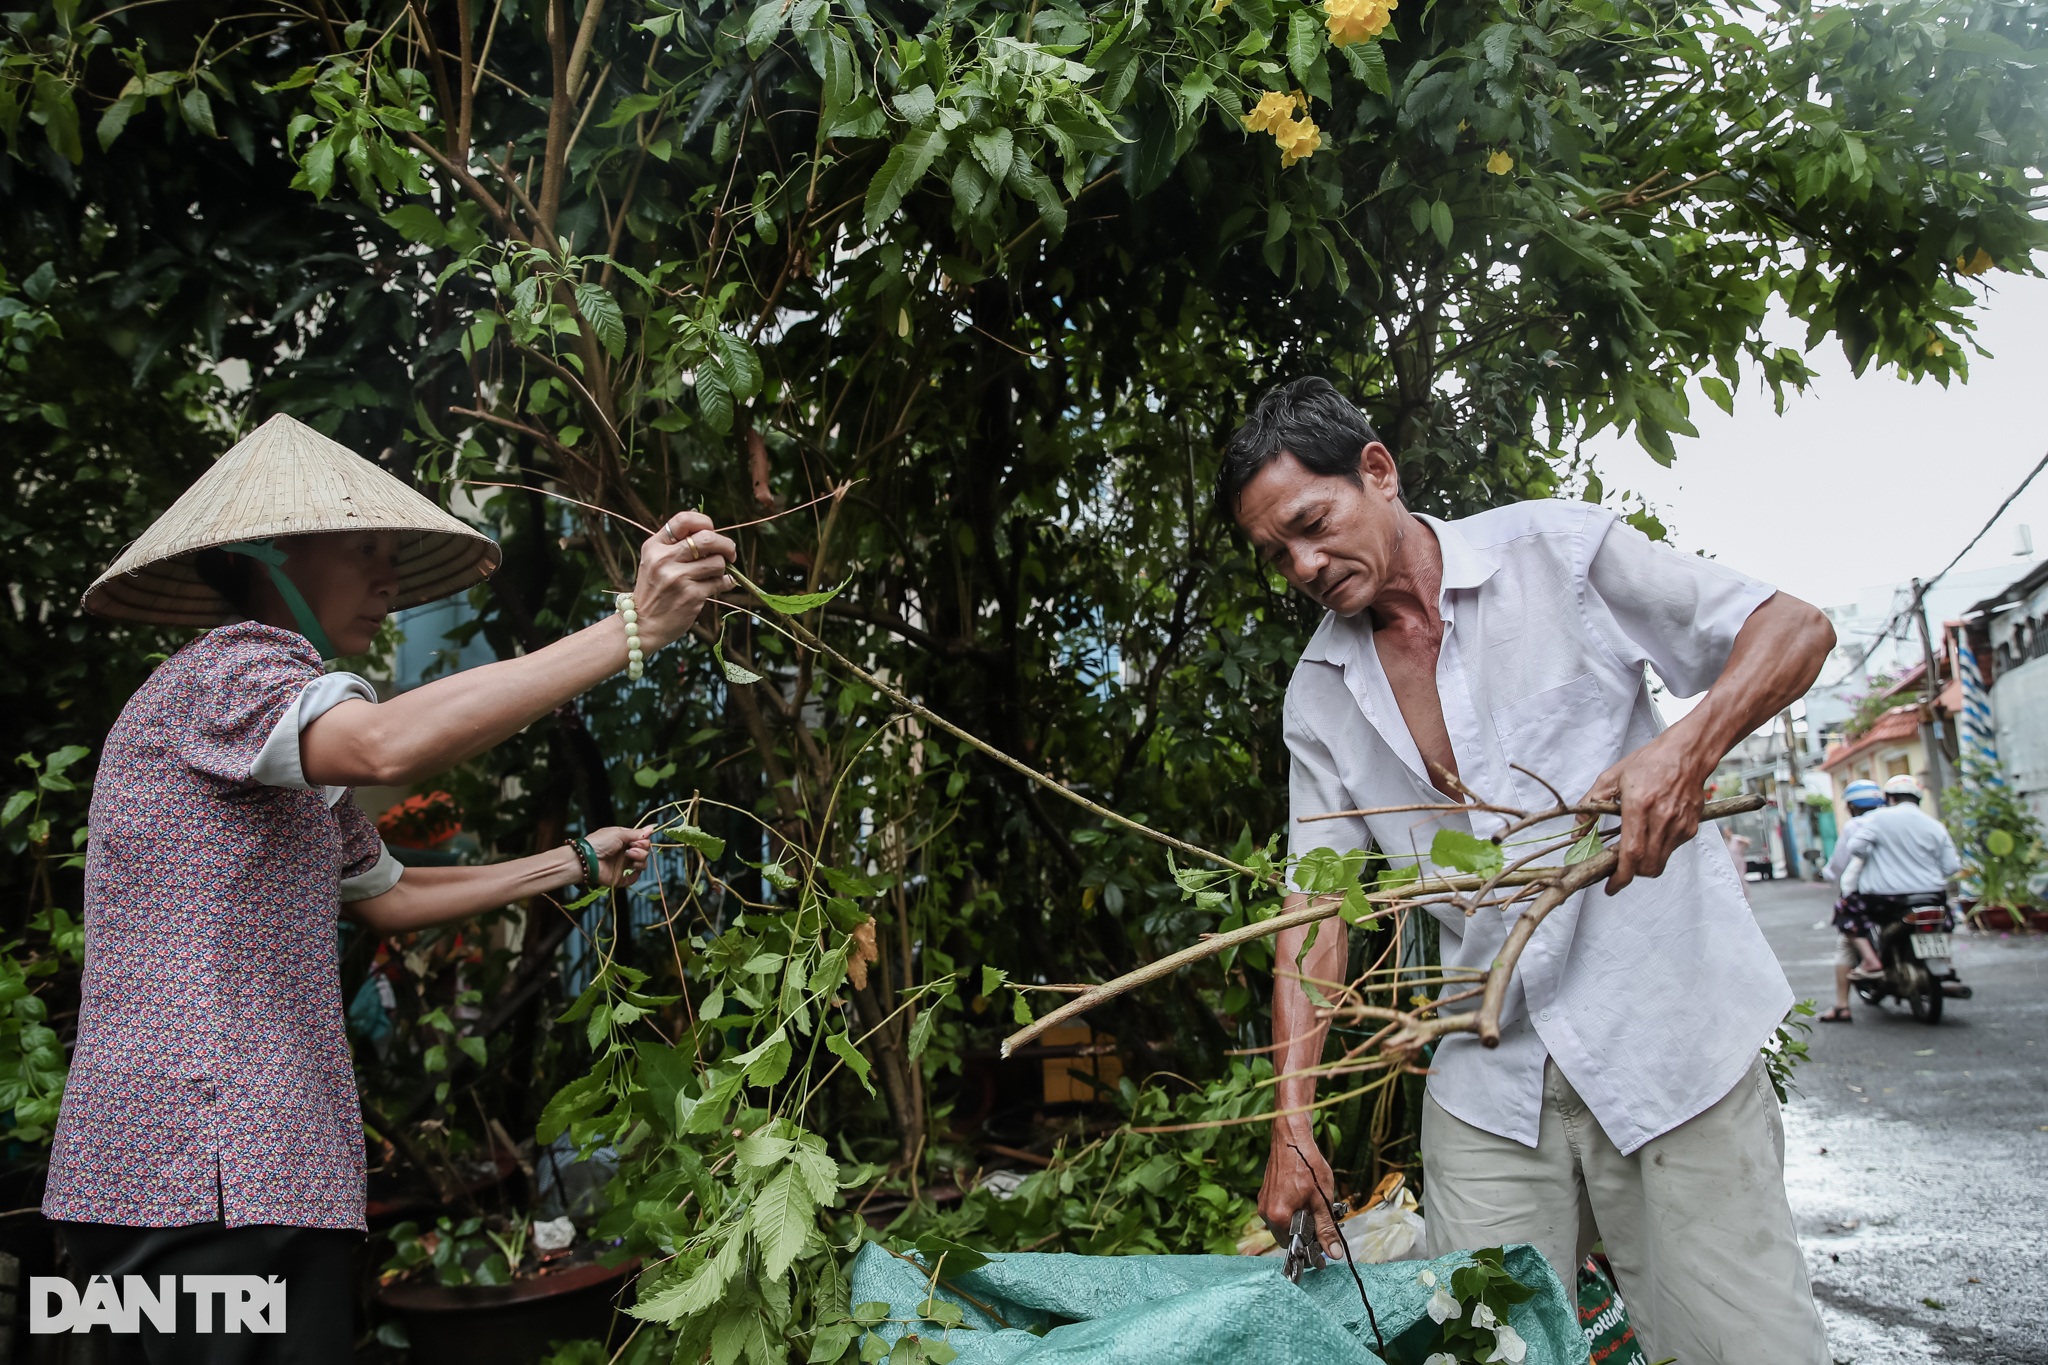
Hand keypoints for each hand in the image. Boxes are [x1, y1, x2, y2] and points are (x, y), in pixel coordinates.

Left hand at [584, 826, 653, 886]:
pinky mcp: (620, 877)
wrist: (586, 859)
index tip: (637, 841)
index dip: (643, 842)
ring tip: (629, 857)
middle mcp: (625, 852)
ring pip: (642, 864)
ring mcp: (623, 865)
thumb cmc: (598, 843)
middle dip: (641, 850)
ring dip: (639, 860)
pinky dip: (635, 875)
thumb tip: (651, 828)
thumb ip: (636, 833)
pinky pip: (633, 878)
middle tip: (630, 849)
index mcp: (624, 841)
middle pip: (644, 852)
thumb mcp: (618, 833)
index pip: (642, 841)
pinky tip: (632, 870)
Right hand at [633, 511, 737, 649]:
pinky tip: (719, 586)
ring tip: (714, 575)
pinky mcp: (691, 595)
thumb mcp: (654, 562)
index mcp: (654, 546)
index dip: (704, 522)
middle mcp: (664, 559)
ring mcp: (678, 577)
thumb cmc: (654, 591)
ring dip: (722, 568)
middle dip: (726, 544)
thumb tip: (713, 533)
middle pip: (707, 538)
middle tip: (730, 553)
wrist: (642, 625)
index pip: (684, 520)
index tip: (712, 531)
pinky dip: (724, 583)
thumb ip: (676, 546)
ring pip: (717, 561)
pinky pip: (719, 582)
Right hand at [1259, 1120, 1341, 1258]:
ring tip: (1313, 1205)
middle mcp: (1266, 1212)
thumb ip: (1326, 1229)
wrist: (1292, 1138)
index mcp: (1278, 1217)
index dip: (1309, 1247)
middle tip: (1320, 1219)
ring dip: (1297, 1220)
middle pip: (1286, 1236)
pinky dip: (1291, 1209)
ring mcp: (1263, 1201)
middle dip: (1303, 1232)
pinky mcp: (1265, 1192)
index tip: (1322, 1244)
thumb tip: (1334, 1253)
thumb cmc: (1307, 1165)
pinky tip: (1303, 1197)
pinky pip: (1278, 1210)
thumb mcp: (1322, 1200)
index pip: (1292, 1246)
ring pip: (1282, 1223)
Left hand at [1581, 730, 1708, 894]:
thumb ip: (1590, 807)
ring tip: (1634, 848)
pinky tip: (1652, 833)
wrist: (1687, 753)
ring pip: (1660, 862)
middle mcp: (1662, 818)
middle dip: (1631, 874)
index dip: (1621, 876)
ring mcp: (1680, 824)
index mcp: (1639, 805)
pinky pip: (1671, 850)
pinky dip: (1658, 850)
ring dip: (1644, 864)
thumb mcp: (1611, 778)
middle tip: (1618, 868)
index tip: (1611, 887)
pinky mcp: (1691, 827)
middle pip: (1648, 866)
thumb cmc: (1649, 762)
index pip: (1632, 853)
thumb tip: (1576, 833)